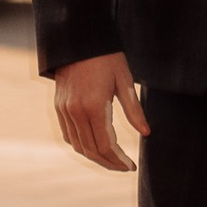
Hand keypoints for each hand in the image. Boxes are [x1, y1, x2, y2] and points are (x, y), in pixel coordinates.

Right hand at [53, 50, 149, 173]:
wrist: (79, 39)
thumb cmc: (106, 58)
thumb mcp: (124, 81)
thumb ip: (134, 110)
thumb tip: (146, 133)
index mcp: (94, 107)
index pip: (106, 145)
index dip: (119, 160)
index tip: (131, 166)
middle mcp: (76, 112)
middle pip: (91, 150)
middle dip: (109, 163)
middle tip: (124, 167)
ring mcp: (65, 110)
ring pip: (78, 145)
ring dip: (94, 157)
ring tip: (111, 161)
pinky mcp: (59, 106)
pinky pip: (68, 134)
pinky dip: (80, 145)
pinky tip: (93, 147)